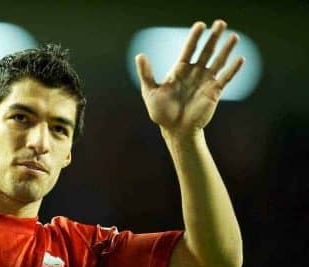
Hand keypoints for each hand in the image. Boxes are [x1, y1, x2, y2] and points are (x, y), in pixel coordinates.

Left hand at [136, 19, 244, 137]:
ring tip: (234, 36)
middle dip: (213, 37)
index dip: (194, 37)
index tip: (200, 25)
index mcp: (179, 70)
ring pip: (218, 61)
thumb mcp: (150, 92)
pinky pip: (225, 78)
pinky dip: (232, 69)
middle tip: (220, 22)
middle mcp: (194, 73)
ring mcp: (205, 81)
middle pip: (206, 51)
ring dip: (226, 49)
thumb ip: (146, 74)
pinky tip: (240, 58)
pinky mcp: (214, 92)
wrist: (175, 130)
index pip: (189, 49)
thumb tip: (140, 55)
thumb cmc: (161, 113)